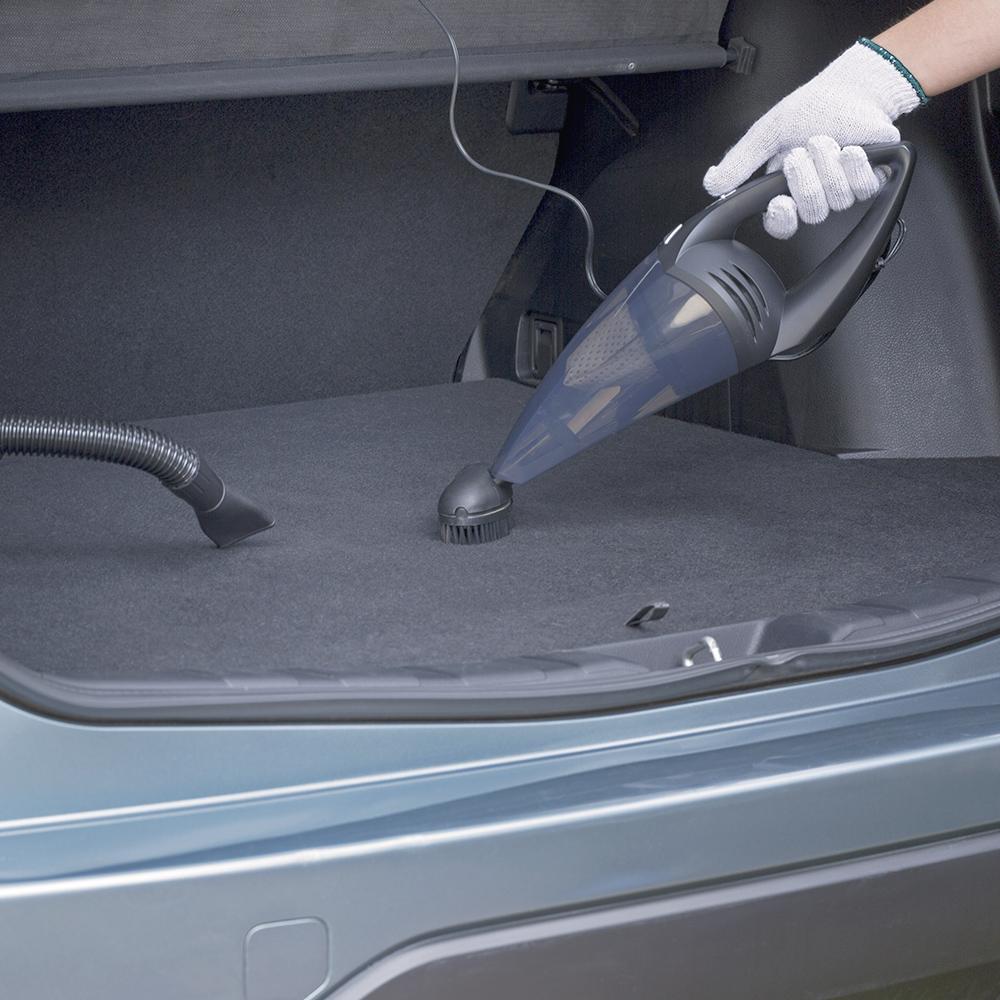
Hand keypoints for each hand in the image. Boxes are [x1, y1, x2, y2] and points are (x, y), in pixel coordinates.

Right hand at [703, 41, 921, 237]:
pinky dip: (854, 166)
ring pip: (837, 201)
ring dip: (828, 166)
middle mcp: (815, 194)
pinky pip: (863, 188)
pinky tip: (851, 148)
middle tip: (801, 152)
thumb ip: (739, 162)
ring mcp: (842, 188)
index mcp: (787, 190)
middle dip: (806, 181)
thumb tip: (711, 183)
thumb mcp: (766, 134)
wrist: (851, 88)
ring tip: (826, 140)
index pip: (782, 224)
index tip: (780, 202)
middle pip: (811, 213)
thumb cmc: (812, 108)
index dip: (782, 220)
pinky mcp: (869, 178)